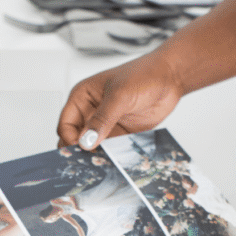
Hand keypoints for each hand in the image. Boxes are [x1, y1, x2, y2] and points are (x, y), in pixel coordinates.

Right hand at [56, 53, 183, 149]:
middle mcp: (91, 111)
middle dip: (79, 151)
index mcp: (82, 97)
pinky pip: (109, 149)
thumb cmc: (144, 74)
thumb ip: (102, 119)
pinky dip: (109, 157)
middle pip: (75, 139)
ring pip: (91, 147)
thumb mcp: (120, 95)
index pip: (65, 124)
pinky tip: (114, 160)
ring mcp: (105, 124)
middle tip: (88, 160)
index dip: (70, 139)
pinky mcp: (119, 134)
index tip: (81, 149)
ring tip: (102, 161)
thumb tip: (86, 141)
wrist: (170, 78)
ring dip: (95, 156)